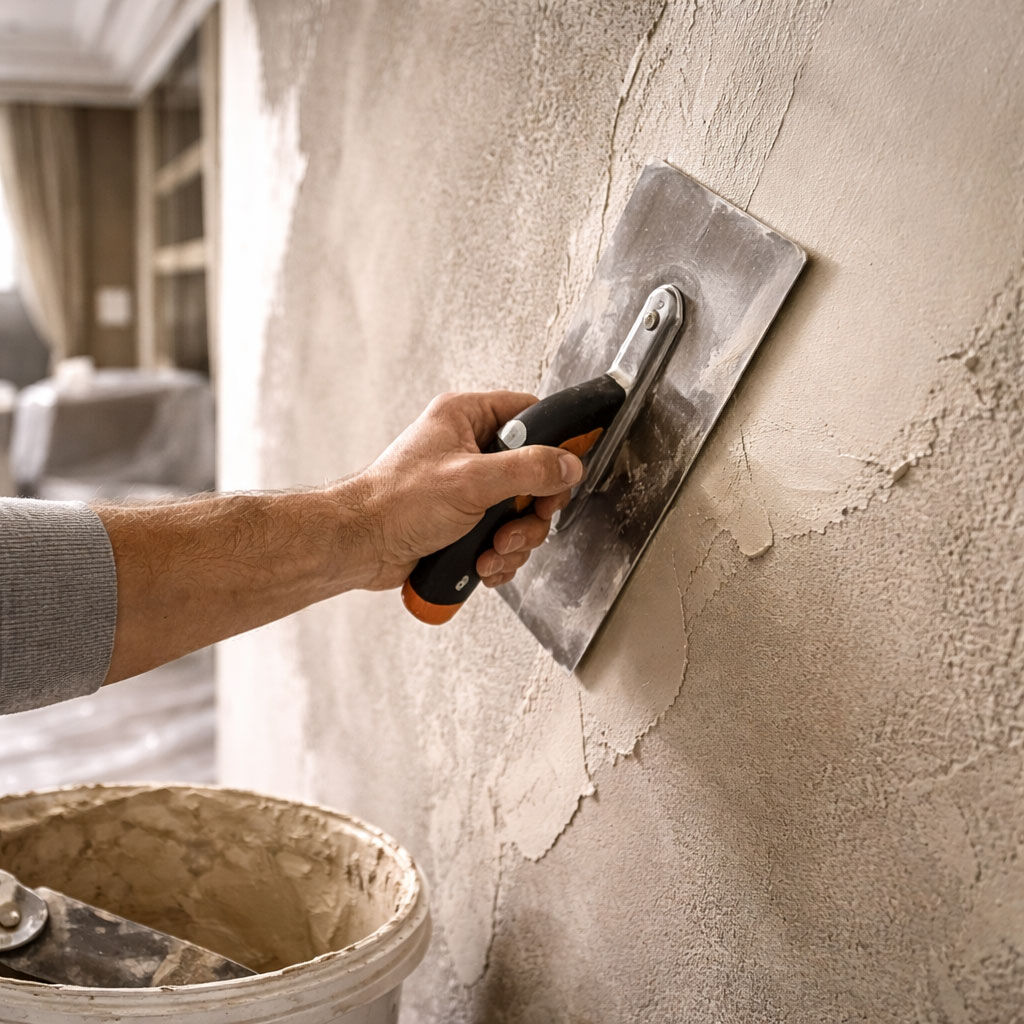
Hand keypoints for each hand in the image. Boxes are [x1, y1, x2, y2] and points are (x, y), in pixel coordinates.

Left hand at [354, 391, 582, 590]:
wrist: (360, 546)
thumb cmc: (396, 503)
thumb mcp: (472, 480)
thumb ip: (528, 470)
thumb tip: (569, 465)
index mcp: (466, 418)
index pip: (530, 414)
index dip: (553, 443)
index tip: (561, 473)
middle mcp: (468, 449)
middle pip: (533, 474)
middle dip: (530, 512)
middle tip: (518, 525)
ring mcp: (467, 487)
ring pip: (519, 512)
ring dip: (514, 540)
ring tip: (492, 551)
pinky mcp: (463, 521)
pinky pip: (502, 536)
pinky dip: (499, 556)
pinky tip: (482, 564)